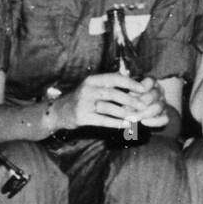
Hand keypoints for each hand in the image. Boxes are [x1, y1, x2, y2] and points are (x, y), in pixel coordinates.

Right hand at [49, 73, 166, 132]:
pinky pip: (102, 120)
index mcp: (92, 80)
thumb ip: (109, 85)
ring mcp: (83, 104)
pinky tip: (126, 125)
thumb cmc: (82, 99)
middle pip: (113, 93)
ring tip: (136, 117)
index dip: (130, 83)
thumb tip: (134, 85)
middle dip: (130, 99)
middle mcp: (87, 90)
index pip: (114, 78)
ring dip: (124, 113)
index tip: (142, 88)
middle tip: (143, 105)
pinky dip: (116, 123)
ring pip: (108, 107)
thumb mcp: (92, 87)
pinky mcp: (82, 117)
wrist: (59, 111)